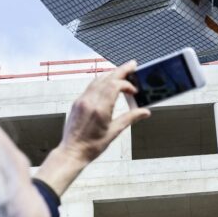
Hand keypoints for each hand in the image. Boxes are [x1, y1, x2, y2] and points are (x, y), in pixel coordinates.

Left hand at [37, 61, 149, 195]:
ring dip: (111, 74)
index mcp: (100, 109)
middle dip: (121, 70)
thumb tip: (145, 112)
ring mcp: (82, 100)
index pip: (115, 85)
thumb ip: (130, 118)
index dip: (127, 84)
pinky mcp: (77, 102)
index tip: (134, 91)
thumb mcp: (114, 132)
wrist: (72, 152)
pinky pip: (91, 86)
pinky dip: (102, 82)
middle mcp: (89, 101)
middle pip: (107, 78)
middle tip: (132, 65)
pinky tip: (108, 84)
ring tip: (122, 72)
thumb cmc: (92, 146)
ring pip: (98, 80)